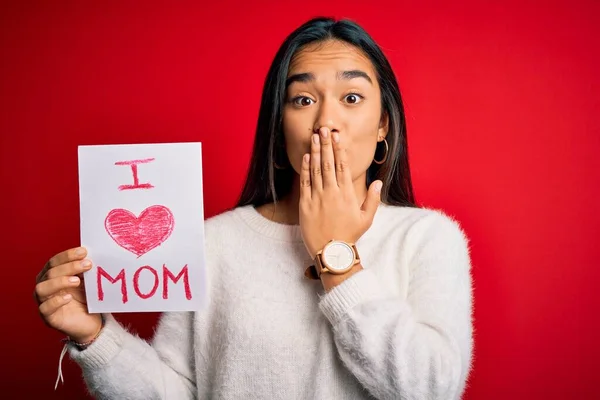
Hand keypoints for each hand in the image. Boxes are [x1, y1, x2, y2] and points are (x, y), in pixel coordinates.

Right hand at [34, 247, 102, 342]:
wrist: (91, 323)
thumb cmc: (86, 299)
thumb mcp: (87, 282)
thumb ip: (84, 270)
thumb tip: (90, 255)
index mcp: (52, 276)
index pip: (54, 262)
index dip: (67, 255)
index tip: (83, 251)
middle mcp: (45, 287)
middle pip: (49, 273)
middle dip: (69, 266)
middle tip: (87, 264)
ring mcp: (44, 302)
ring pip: (42, 288)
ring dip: (60, 281)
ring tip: (77, 281)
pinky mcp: (49, 318)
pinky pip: (45, 308)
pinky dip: (56, 301)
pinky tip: (69, 297)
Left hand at [299, 127, 382, 258]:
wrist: (332, 252)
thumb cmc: (350, 235)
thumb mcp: (367, 219)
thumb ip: (372, 199)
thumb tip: (378, 182)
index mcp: (347, 193)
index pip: (343, 166)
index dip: (339, 149)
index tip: (337, 137)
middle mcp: (333, 192)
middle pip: (328, 163)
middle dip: (326, 144)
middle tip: (324, 129)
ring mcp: (318, 197)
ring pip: (316, 169)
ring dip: (315, 152)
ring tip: (314, 137)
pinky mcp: (306, 204)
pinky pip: (305, 182)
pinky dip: (305, 169)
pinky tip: (306, 157)